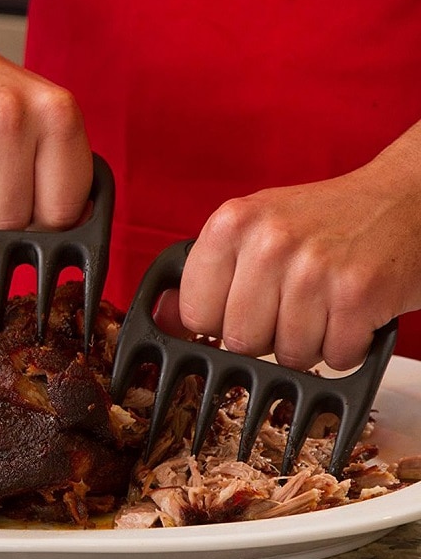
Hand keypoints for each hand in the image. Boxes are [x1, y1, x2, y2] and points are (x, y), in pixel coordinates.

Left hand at [177, 133, 420, 370]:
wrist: (402, 200)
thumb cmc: (323, 220)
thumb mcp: (252, 231)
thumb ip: (204, 276)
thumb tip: (161, 318)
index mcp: (231, 224)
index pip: (195, 314)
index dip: (219, 321)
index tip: (241, 306)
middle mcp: (269, 242)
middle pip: (239, 342)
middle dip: (266, 335)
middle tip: (291, 303)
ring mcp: (314, 269)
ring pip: (288, 356)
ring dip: (309, 341)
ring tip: (324, 302)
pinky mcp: (358, 295)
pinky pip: (334, 358)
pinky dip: (346, 345)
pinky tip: (350, 310)